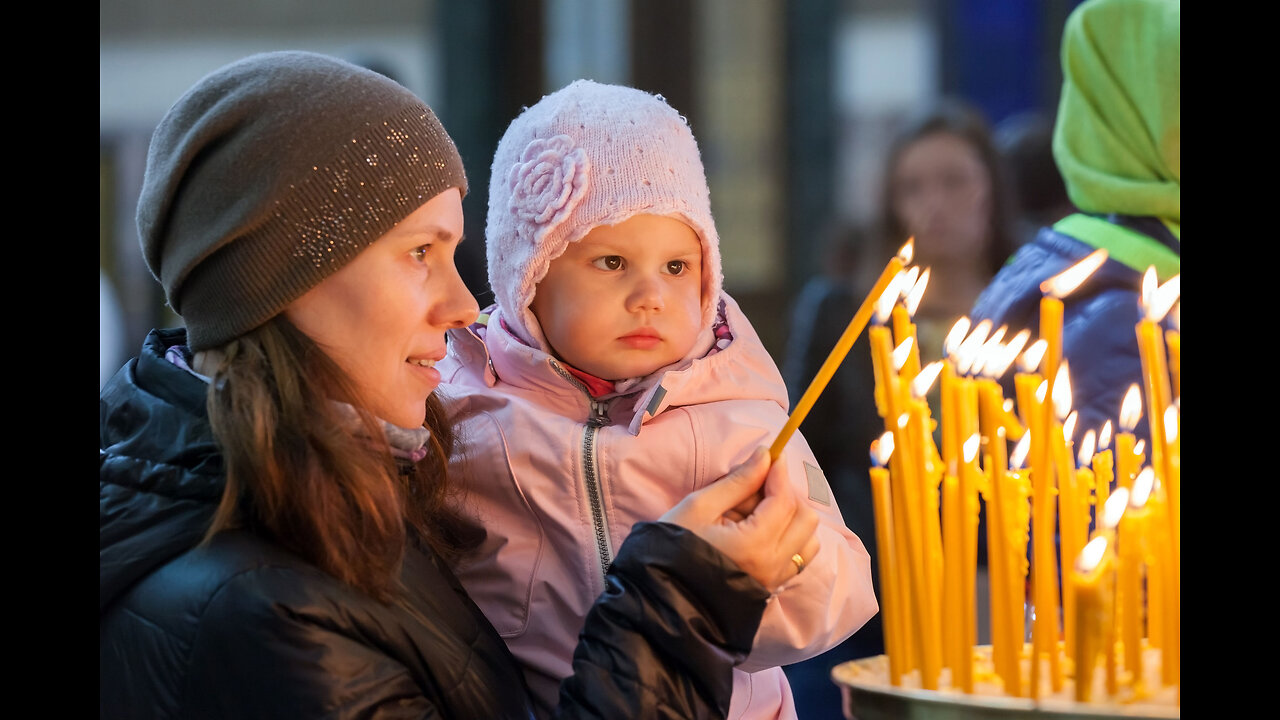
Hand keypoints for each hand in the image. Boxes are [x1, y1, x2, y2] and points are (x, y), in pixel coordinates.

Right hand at [660, 447, 820, 590]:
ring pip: (808, 540)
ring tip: (760, 511)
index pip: (784, 500)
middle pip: (805, 518)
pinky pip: (799, 559)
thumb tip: (765, 456)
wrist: (664, 595)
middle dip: (786, 494)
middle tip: (758, 486)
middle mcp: (773, 565)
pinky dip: (791, 538)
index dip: (779, 473)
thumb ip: (738, 482)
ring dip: (792, 517)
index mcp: (754, 545)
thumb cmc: (674, 547)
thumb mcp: (700, 507)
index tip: (771, 455)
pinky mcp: (772, 588)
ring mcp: (775, 580)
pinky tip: (763, 531)